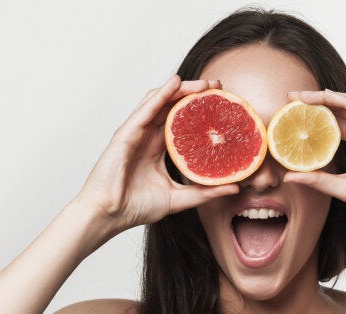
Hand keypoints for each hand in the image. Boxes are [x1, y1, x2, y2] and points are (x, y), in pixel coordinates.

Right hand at [75, 75, 238, 230]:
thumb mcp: (179, 199)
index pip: (182, 120)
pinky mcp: (126, 133)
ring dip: (182, 89)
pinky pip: (146, 109)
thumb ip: (205, 192)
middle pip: (173, 106)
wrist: (110, 216)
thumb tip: (235, 187)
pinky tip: (175, 83)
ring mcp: (136, 133)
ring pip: (160, 101)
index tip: (223, 103)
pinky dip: (161, 94)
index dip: (200, 109)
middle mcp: (148, 136)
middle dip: (195, 93)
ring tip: (204, 83)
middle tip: (218, 85)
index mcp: (158, 148)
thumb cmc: (136, 207)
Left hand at [284, 90, 345, 225]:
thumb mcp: (343, 188)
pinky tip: (327, 97)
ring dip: (326, 97)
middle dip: (315, 102)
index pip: (334, 124)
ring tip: (303, 96)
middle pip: (339, 110)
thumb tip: (290, 176)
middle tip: (291, 98)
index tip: (291, 114)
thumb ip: (318, 180)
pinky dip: (344, 101)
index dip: (313, 117)